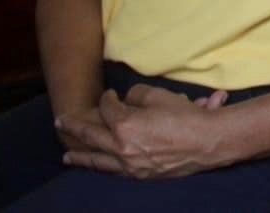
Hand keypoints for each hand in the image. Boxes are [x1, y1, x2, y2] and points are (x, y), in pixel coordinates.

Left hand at [57, 85, 233, 178]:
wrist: (209, 142)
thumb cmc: (187, 116)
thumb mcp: (162, 96)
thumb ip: (138, 94)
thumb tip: (128, 100)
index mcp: (125, 125)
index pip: (108, 109)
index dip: (107, 99)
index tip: (110, 95)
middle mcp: (121, 147)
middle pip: (91, 136)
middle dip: (75, 127)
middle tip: (61, 122)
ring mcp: (129, 164)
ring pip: (96, 160)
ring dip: (80, 156)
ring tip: (66, 156)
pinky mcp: (139, 175)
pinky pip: (112, 172)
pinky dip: (100, 168)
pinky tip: (96, 166)